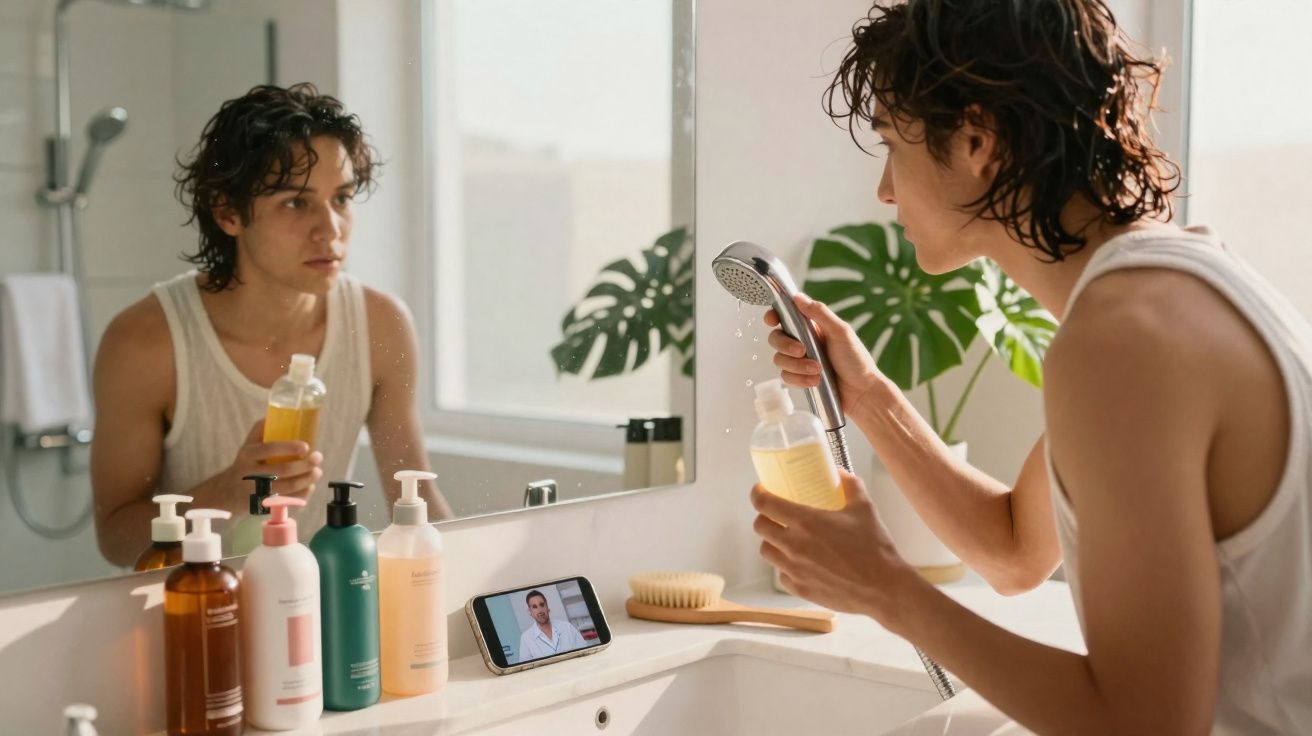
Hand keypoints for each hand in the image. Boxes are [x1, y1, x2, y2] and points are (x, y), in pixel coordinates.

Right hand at [228, 419, 322, 499]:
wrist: (229, 491)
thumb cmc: (246, 463)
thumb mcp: (248, 444)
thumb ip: (261, 429)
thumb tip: (282, 413)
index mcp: (248, 454)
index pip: (270, 449)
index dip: (290, 447)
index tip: (306, 446)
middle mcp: (250, 473)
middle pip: (282, 471)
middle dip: (305, 465)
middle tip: (318, 458)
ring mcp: (258, 491)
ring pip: (287, 488)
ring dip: (307, 480)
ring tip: (317, 472)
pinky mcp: (265, 504)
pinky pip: (288, 501)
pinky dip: (302, 494)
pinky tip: (310, 486)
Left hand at [751, 470, 917, 621]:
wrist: (882, 588)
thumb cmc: (874, 546)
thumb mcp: (864, 507)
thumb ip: (849, 484)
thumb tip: (838, 472)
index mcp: (806, 522)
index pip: (765, 503)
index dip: (758, 494)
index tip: (761, 490)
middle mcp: (794, 545)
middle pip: (760, 527)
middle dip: (765, 516)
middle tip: (776, 514)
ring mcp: (794, 569)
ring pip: (767, 550)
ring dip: (772, 540)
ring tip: (786, 538)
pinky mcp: (799, 588)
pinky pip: (781, 573)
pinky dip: (785, 565)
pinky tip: (800, 562)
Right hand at [765, 293, 885, 414]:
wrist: (861, 392)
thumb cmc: (856, 360)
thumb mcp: (841, 332)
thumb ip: (820, 313)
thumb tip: (797, 296)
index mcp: (812, 326)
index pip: (785, 316)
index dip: (774, 316)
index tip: (772, 320)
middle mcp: (803, 341)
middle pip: (776, 338)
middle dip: (786, 346)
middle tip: (802, 351)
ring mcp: (800, 360)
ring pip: (779, 359)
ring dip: (797, 366)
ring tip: (817, 370)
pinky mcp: (800, 378)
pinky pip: (786, 377)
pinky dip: (799, 380)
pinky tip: (815, 381)